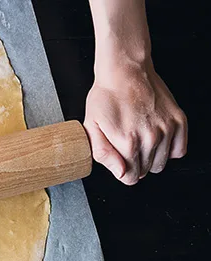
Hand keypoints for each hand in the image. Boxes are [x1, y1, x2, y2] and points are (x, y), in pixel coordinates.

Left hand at [84, 62, 186, 184]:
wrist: (125, 71)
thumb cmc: (106, 96)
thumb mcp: (91, 126)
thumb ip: (103, 154)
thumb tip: (121, 173)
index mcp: (128, 143)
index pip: (130, 177)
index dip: (122, 171)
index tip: (119, 159)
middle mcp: (151, 138)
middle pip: (145, 171)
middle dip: (134, 163)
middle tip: (126, 143)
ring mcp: (167, 129)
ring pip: (161, 163)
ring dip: (150, 156)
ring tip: (139, 138)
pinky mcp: (179, 120)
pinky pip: (179, 150)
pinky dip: (169, 148)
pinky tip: (156, 137)